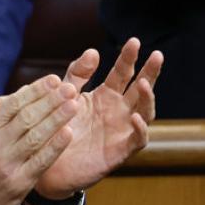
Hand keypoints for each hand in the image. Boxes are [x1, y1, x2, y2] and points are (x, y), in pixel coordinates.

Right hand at [0, 76, 81, 204]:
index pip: (13, 103)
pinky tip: (68, 133)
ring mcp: (6, 164)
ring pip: (36, 135)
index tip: (54, 79)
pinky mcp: (18, 183)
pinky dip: (55, 146)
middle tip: (70, 88)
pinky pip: (40, 161)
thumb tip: (24, 91)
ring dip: (57, 118)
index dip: (36, 90)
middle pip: (27, 116)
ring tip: (74, 105)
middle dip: (51, 100)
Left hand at [34, 38, 162, 195]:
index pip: (123, 72)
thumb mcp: (67, 95)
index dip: (129, 57)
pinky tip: (135, 117)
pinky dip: (140, 129)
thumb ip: (78, 74)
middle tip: (157, 55)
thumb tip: (94, 51)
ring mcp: (122, 130)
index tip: (134, 41)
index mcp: (107, 95)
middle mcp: (119, 111)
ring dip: (147, 98)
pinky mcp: (120, 151)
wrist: (47, 163)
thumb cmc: (58, 127)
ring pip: (145, 112)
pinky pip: (137, 139)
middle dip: (150, 72)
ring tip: (144, 83)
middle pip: (141, 88)